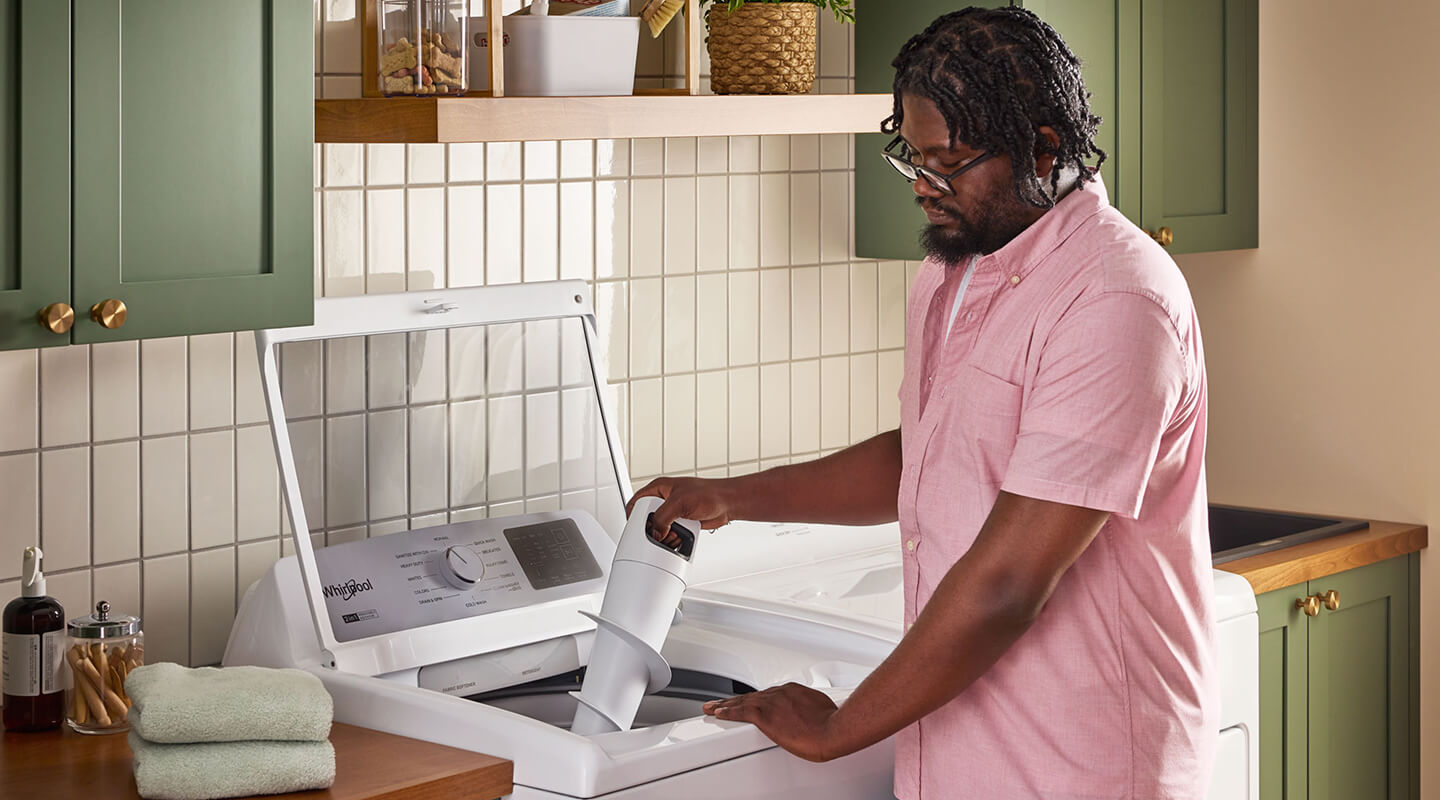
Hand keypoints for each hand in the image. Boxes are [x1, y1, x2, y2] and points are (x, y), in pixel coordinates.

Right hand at [627, 476, 740, 534]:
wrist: (728, 504)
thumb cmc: (710, 494)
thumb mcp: (680, 502)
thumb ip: (663, 517)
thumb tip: (655, 532)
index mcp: (659, 488)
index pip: (637, 503)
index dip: (634, 517)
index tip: (638, 530)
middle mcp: (664, 500)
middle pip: (646, 520)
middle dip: (652, 531)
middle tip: (659, 534)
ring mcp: (672, 512)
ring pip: (658, 530)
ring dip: (664, 537)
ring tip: (673, 535)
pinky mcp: (680, 523)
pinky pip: (670, 535)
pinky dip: (673, 540)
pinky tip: (680, 538)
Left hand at [702, 683, 842, 762]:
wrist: (832, 729)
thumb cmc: (832, 722)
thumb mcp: (821, 709)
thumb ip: (809, 709)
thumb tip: (810, 716)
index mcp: (792, 691)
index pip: (767, 695)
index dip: (754, 699)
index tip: (748, 701)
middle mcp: (779, 694)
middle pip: (751, 696)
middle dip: (735, 700)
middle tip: (721, 702)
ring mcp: (770, 703)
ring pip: (741, 702)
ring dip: (725, 705)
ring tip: (712, 707)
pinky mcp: (764, 716)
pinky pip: (740, 713)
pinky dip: (727, 712)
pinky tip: (718, 713)